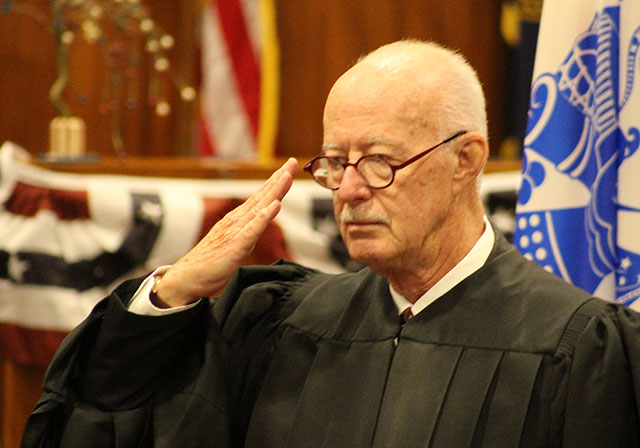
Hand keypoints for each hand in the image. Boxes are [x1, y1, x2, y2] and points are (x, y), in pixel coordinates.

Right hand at [155, 158, 298, 306]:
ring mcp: (236, 231)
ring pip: (260, 207)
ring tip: (286, 176)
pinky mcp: (236, 245)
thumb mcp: (235, 243)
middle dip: (279, 178)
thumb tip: (261, 222)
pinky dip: (264, 217)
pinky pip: (253, 229)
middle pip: (262, 196)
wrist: (187, 277)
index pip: (261, 198)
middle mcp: (237, 221)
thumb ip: (248, 231)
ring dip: (274, 191)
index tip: (289, 169)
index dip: (276, 182)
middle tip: (292, 162)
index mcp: (238, 220)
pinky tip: (275, 206)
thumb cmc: (210, 263)